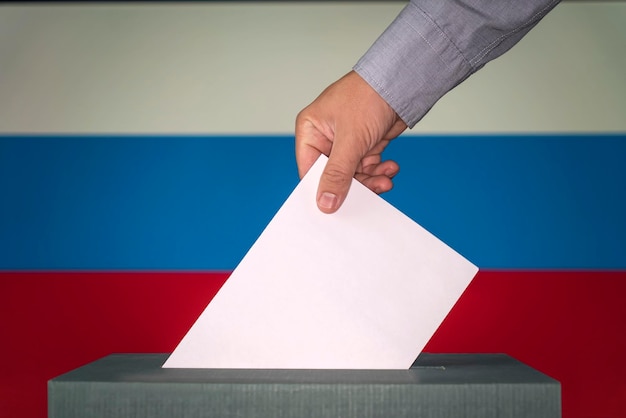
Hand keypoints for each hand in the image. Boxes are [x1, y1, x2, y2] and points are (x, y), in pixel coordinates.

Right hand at [295, 71, 406, 212]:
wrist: (402, 81)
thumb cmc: (368, 96)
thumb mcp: (350, 140)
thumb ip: (337, 174)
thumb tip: (324, 203)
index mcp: (310, 130)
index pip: (309, 170)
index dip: (321, 189)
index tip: (334, 207)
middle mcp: (326, 137)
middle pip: (333, 175)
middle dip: (353, 185)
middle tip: (370, 193)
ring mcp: (347, 141)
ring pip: (353, 174)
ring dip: (371, 179)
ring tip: (385, 179)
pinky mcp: (365, 143)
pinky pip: (368, 167)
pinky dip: (379, 171)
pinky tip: (390, 168)